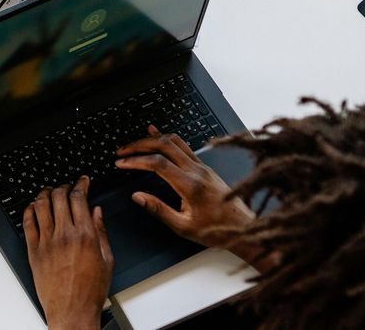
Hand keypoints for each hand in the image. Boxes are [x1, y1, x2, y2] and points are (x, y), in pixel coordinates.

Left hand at [25, 178, 111, 329]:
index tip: (82, 180)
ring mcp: (46, 242)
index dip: (80, 183)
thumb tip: (96, 211)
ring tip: (49, 191)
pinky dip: (29, 210)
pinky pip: (27, 223)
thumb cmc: (91, 290)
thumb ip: (101, 231)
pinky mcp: (33, 251)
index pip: (79, 198)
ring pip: (41, 206)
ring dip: (45, 193)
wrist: (72, 310)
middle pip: (59, 197)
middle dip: (63, 185)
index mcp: (85, 235)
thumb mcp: (107, 259)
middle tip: (66, 185)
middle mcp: (64, 236)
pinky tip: (33, 207)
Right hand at [115, 127, 263, 266]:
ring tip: (134, 143)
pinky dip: (167, 139)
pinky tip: (157, 134)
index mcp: (191, 185)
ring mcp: (203, 167)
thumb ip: (158, 210)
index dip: (136, 160)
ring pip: (175, 141)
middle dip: (139, 145)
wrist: (243, 228)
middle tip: (122, 151)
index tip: (121, 163)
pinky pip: (183, 146)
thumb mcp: (183, 227)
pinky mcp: (205, 167)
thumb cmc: (216, 230)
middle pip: (164, 145)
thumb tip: (137, 197)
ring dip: (152, 139)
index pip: (157, 164)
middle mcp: (197, 171)